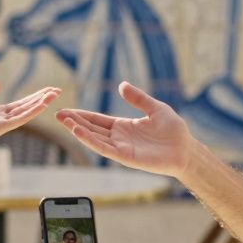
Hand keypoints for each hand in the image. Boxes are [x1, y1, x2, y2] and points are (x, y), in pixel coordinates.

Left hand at [0, 80, 60, 147]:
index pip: (18, 105)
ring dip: (40, 104)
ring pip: (25, 113)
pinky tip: (41, 104)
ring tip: (54, 95)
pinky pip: (17, 119)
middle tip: (57, 90)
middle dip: (41, 100)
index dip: (32, 98)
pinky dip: (30, 112)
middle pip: (25, 108)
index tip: (46, 90)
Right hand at [56, 81, 193, 177]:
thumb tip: (121, 85)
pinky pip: (104, 148)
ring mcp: (121, 148)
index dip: (82, 115)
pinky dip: (91, 141)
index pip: (97, 120)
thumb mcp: (155, 108)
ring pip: (94, 138)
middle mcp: (119, 138)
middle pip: (91, 128)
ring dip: (78, 130)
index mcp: (123, 126)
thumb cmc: (174, 131)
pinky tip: (79, 132)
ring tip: (64, 121)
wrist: (186, 149)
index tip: (66, 110)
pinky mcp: (126, 157)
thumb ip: (138, 98)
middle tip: (57, 113)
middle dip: (74, 121)